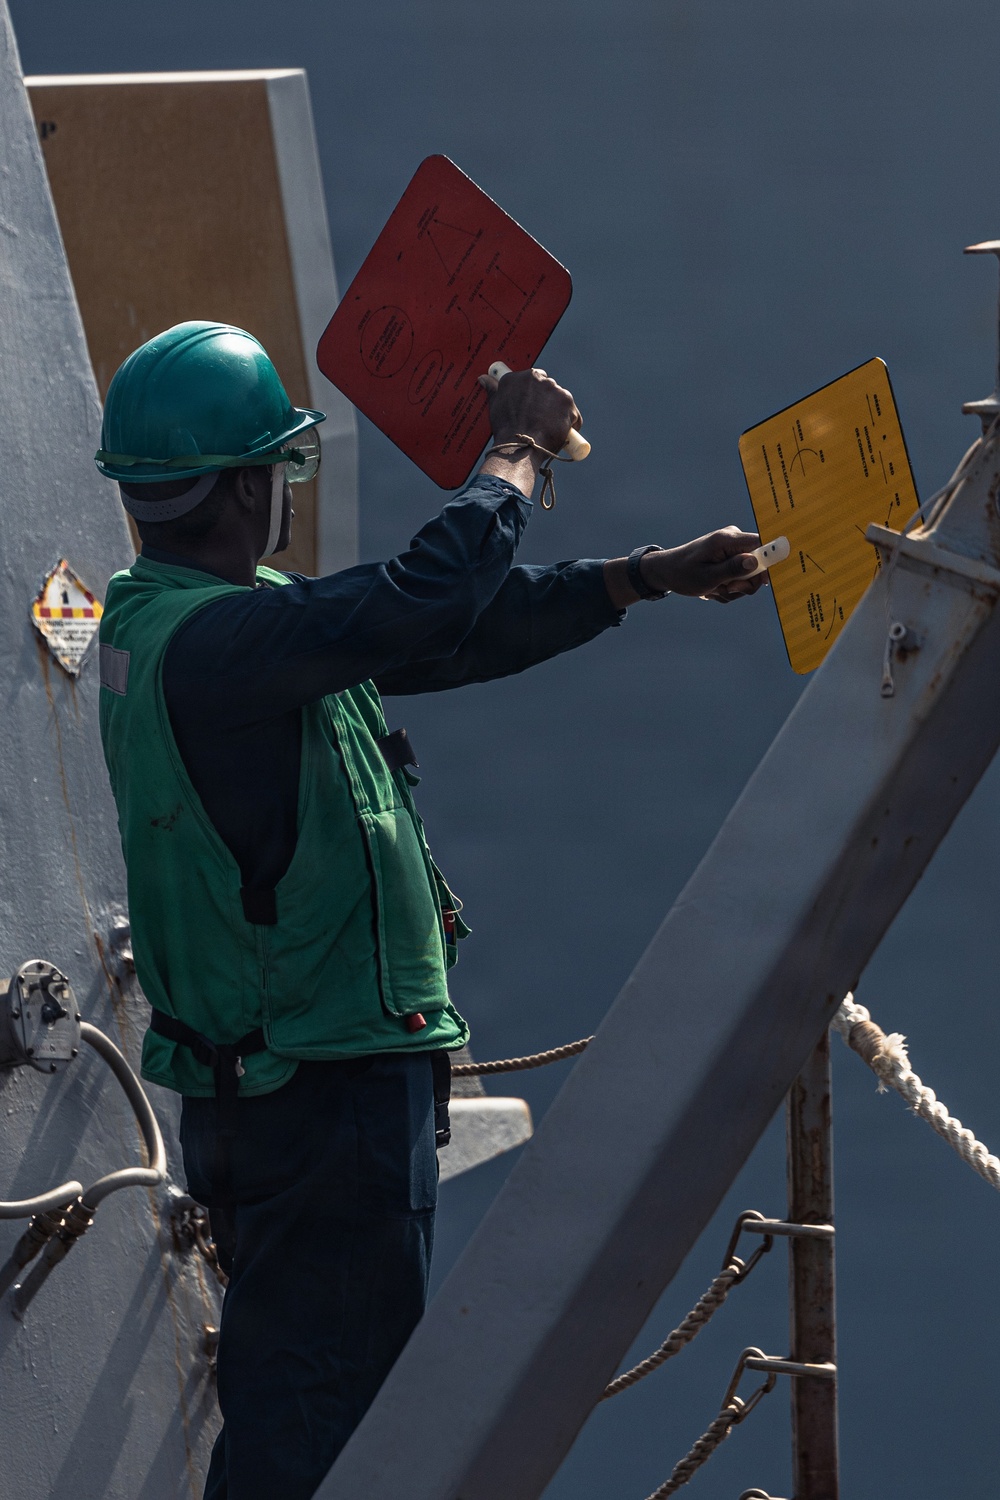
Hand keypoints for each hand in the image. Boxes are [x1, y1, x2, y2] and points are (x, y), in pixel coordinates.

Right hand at [477, 367, 580, 455]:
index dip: (535, 396)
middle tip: (540, 420)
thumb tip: (483, 378)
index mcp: (521, 376)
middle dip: (547, 402)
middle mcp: (538, 378)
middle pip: (549, 388)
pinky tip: (560, 433)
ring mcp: (554, 389)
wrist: (520, 444)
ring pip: (561, 400)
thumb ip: (492, 388)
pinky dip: (570, 424)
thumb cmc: (506, 428)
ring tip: (548, 429)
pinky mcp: (567, 402)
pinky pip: (573, 414)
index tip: (533, 408)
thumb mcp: (495, 404)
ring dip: (559, 413)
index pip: (534, 381)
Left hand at [644, 528, 765, 601]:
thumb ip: (732, 569)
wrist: (667, 572)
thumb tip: (756, 562)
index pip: (761, 543)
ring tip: (714, 589)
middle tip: (725, 590)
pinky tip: (714, 588)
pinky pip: (741, 578)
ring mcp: (733, 549)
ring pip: (749, 576)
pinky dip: (728, 588)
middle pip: (759, 565)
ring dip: (733, 589)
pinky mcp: (732, 558)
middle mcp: (734, 540)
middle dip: (743, 584)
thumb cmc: (683, 574)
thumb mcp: (707, 577)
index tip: (764, 581)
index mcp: (727, 539)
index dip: (769, 562)